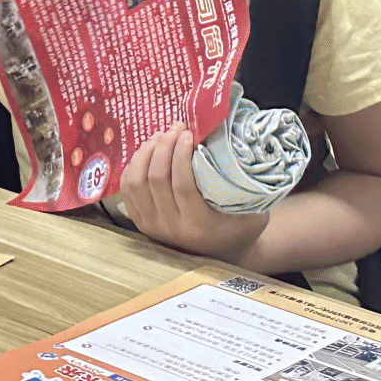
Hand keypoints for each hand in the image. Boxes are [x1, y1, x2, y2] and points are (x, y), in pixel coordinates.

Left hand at [116, 126, 266, 263]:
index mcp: (200, 226)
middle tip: (175, 128)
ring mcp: (153, 226)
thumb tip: (239, 142)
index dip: (181, 156)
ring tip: (160, 136)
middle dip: (163, 147)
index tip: (189, 134)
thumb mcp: (253, 209)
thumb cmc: (242, 225)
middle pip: (156, 180)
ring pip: (137, 183)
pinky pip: (127, 190)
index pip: (183, 185)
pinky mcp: (141, 222)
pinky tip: (147, 151)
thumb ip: (245, 184)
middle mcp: (172, 229)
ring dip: (145, 154)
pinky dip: (133, 166)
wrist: (224, 252)